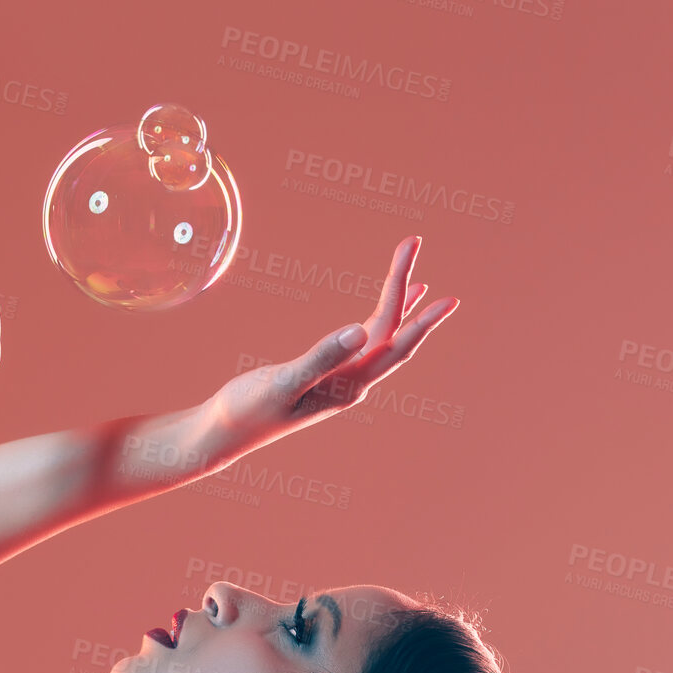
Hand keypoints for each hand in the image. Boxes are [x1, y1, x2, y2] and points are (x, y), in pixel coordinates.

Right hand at [200, 235, 456, 457]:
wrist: (223, 432)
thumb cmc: (247, 409)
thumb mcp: (283, 382)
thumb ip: (321, 358)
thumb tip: (361, 331)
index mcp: (349, 386)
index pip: (394, 345)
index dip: (421, 319)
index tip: (448, 297)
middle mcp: (353, 383)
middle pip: (392, 333)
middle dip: (406, 289)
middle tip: (413, 241)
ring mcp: (341, 378)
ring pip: (380, 336)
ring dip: (398, 302)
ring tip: (415, 271)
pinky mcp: (325, 373)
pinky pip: (363, 342)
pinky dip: (378, 320)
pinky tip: (384, 309)